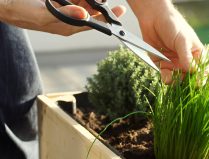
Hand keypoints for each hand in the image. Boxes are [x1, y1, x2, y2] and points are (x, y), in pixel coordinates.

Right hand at [0, 0, 125, 35]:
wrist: (6, 6)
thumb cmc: (21, 12)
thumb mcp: (43, 13)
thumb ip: (65, 15)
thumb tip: (85, 15)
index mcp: (67, 27)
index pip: (93, 24)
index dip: (108, 19)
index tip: (120, 10)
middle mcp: (69, 21)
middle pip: (91, 14)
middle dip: (102, 6)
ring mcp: (64, 13)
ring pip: (84, 5)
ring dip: (92, 0)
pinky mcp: (59, 5)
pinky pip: (75, 1)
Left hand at [127, 0, 202, 83]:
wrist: (153, 19)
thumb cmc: (173, 26)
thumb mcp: (182, 40)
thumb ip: (186, 56)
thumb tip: (193, 71)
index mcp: (196, 54)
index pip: (202, 69)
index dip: (201, 77)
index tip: (197, 83)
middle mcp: (185, 61)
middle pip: (189, 77)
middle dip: (186, 82)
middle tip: (182, 83)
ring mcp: (174, 64)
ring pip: (177, 79)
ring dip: (176, 82)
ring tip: (172, 80)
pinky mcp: (161, 65)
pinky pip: (165, 76)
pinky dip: (166, 78)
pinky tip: (166, 78)